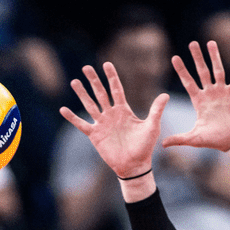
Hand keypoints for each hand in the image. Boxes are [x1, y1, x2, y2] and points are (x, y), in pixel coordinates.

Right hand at [59, 63, 168, 178]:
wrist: (134, 165)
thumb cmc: (145, 146)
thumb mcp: (152, 126)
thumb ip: (156, 110)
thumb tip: (165, 94)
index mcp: (124, 110)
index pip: (116, 89)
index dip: (111, 77)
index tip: (106, 64)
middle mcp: (111, 114)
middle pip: (100, 93)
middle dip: (93, 80)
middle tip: (86, 67)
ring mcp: (102, 124)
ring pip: (89, 105)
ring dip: (82, 94)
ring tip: (74, 82)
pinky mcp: (94, 135)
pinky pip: (81, 124)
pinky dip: (72, 118)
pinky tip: (63, 109)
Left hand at [163, 41, 229, 151]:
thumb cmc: (215, 140)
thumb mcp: (194, 138)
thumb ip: (179, 139)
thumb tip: (161, 144)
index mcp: (199, 101)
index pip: (188, 82)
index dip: (182, 70)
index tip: (174, 57)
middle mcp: (210, 93)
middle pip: (202, 71)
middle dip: (197, 58)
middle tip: (192, 43)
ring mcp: (223, 92)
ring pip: (218, 70)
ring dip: (215, 56)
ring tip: (210, 43)